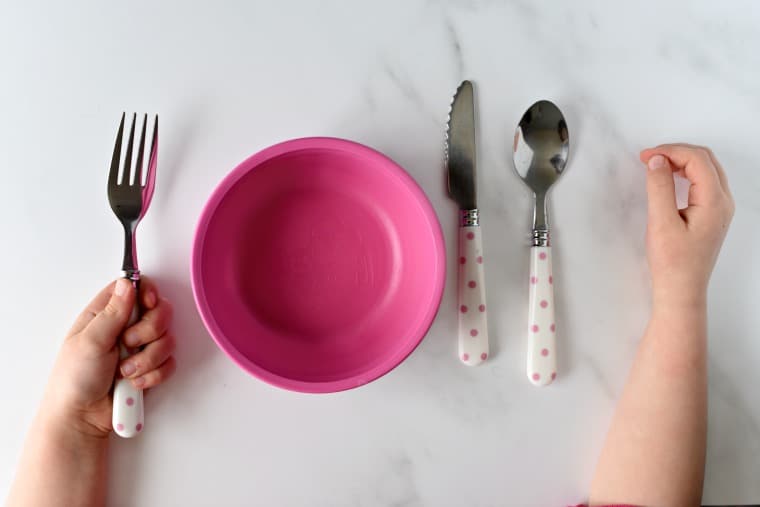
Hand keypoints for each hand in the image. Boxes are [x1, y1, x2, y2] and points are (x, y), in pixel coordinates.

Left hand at [42, 277, 175, 438]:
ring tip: (124, 372)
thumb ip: (113, 312)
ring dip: (147, 359)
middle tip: (128, 344)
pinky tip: (133, 383)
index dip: (147, 292)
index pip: (135, 287)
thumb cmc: (74, 380)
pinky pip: (168, 363)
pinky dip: (152, 375)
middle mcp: (125, 328)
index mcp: (106, 314)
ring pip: (166, 340)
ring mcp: (139, 349)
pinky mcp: (150, 369)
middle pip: (160, 311)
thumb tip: (128, 282)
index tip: (147, 305)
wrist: (81, 419)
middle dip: (149, 331)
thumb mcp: (90, 341)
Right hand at [639, 144, 733, 310]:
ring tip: (656, 166)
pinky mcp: (711, 215)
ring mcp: (719, 209)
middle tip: (649, 157)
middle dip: (676, 153)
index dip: (671, 151)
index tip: (646, 156)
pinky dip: (685, 174)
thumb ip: (659, 188)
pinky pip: (702, 183)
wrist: (681, 290)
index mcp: (715, 202)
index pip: (697, 160)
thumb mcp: (661, 222)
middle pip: (705, 160)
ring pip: (705, 170)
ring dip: (681, 162)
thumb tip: (657, 161)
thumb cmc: (673, 263)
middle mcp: (722, 203)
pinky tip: (668, 180)